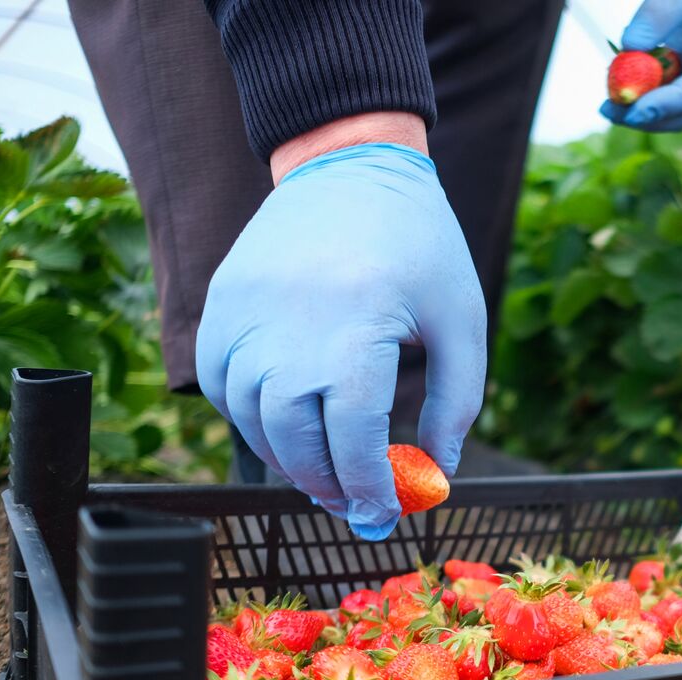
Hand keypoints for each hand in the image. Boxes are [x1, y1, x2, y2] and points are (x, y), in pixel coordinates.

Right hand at [197, 128, 484, 539]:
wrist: (350, 165)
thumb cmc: (421, 248)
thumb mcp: (462, 322)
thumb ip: (457, 404)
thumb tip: (437, 475)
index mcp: (358, 323)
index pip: (352, 432)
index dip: (368, 483)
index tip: (384, 513)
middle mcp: (289, 321)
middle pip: (293, 435)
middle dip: (325, 481)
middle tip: (353, 502)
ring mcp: (244, 310)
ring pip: (251, 416)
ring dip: (286, 456)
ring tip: (325, 471)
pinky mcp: (220, 302)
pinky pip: (220, 384)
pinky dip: (248, 417)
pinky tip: (285, 426)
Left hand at [601, 0, 681, 131]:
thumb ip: (660, 11)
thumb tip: (629, 46)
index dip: (670, 104)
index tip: (634, 112)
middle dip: (652, 118)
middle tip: (612, 113)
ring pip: (675, 108)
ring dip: (642, 111)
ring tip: (609, 104)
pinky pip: (663, 89)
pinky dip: (640, 92)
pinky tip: (617, 82)